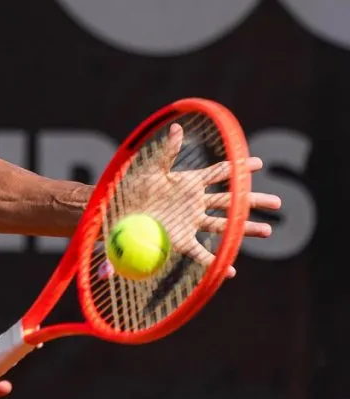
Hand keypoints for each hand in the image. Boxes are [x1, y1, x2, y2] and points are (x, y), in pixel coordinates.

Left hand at [126, 123, 281, 277]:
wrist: (120, 211)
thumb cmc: (136, 189)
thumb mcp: (153, 170)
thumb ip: (168, 152)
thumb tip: (177, 127)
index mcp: (190, 183)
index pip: (220, 174)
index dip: (239, 169)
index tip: (259, 164)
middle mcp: (195, 203)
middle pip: (230, 201)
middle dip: (253, 201)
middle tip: (278, 203)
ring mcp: (190, 221)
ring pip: (223, 225)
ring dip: (245, 228)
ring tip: (268, 231)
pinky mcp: (180, 239)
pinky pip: (200, 252)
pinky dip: (214, 261)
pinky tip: (231, 271)